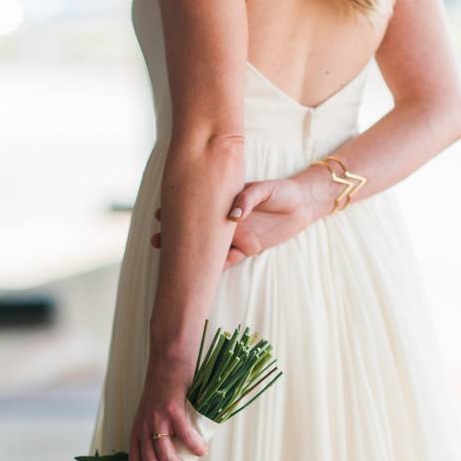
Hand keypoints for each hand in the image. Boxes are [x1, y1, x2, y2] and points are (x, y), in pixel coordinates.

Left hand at [129, 357, 207, 460]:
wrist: (168, 357)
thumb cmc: (165, 384)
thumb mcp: (153, 411)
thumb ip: (159, 431)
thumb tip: (176, 453)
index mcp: (138, 429)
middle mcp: (144, 426)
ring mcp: (157, 417)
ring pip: (164, 454)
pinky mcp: (173, 407)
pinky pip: (184, 434)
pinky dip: (194, 446)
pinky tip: (203, 451)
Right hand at [150, 168, 331, 266]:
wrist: (304, 205)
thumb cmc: (282, 191)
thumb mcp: (265, 189)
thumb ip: (248, 198)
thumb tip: (234, 214)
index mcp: (226, 202)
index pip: (199, 208)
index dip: (179, 213)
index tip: (159, 215)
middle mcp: (227, 220)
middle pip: (198, 230)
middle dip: (177, 235)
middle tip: (156, 240)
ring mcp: (236, 235)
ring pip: (210, 247)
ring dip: (193, 254)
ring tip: (173, 258)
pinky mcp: (248, 248)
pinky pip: (228, 259)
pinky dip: (216, 266)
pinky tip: (201, 271)